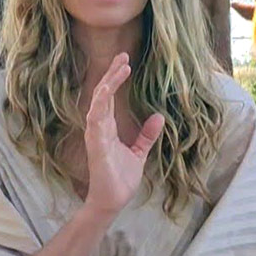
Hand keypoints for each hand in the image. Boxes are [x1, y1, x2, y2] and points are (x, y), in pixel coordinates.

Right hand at [83, 54, 163, 218]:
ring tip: (119, 68)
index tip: (124, 60)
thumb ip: (146, 135)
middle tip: (123, 55)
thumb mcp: (139, 152)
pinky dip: (100, 103)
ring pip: (98, 102)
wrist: (113, 200)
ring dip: (108, 84)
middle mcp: (99, 127)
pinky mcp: (96, 143)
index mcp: (108, 127)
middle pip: (102, 94)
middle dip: (111, 74)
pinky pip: (96, 119)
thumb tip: (159, 116)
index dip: (115, 78)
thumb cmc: (120, 178)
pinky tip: (107, 90)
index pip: (109, 97)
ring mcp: (96, 134)